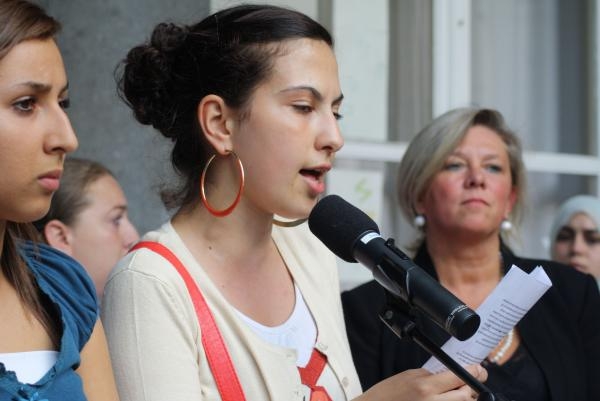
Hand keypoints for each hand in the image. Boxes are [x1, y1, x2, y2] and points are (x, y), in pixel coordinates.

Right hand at [355, 364, 486, 400]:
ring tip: (454, 394)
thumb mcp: (408, 376)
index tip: (477, 370)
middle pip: (465, 396)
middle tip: (466, 384)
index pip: (459, 377)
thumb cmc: (386, 394)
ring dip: (462, 400)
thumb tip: (451, 375)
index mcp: (425, 387)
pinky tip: (445, 399)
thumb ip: (431, 376)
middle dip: (469, 389)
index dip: (473, 372)